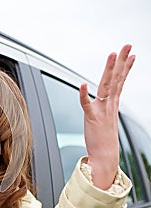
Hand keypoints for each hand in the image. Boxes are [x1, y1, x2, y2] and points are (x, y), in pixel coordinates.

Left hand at [79, 45, 134, 189]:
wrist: (105, 156)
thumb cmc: (103, 139)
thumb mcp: (106, 119)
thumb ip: (105, 107)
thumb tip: (105, 100)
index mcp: (112, 104)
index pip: (120, 81)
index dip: (125, 67)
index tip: (131, 54)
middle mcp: (109, 105)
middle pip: (116, 78)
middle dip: (121, 61)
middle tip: (127, 46)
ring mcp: (102, 110)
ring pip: (106, 86)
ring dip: (109, 70)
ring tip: (112, 55)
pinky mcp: (92, 118)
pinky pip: (86, 104)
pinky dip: (84, 95)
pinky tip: (82, 85)